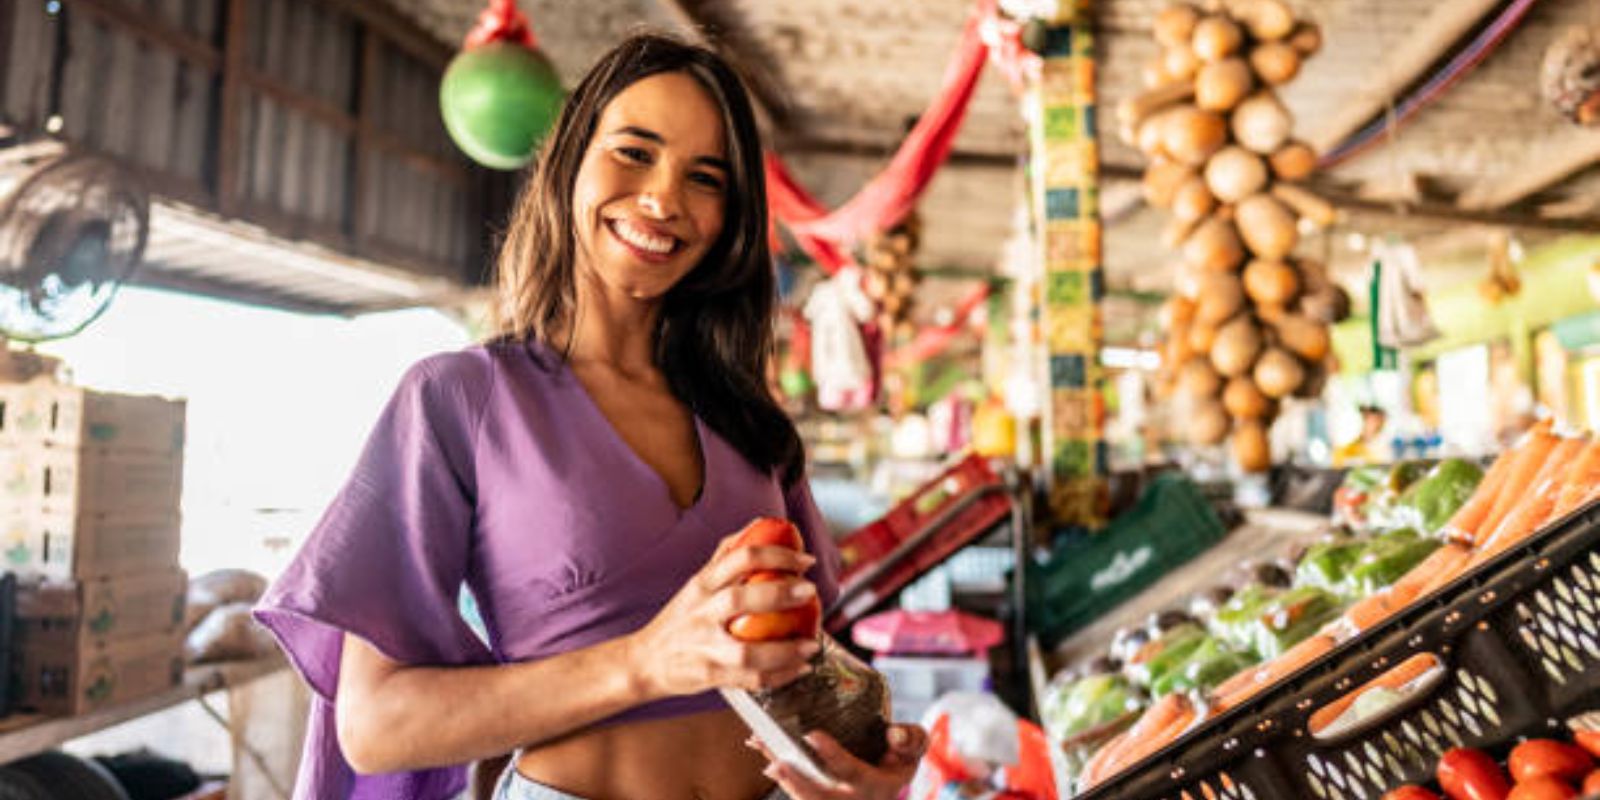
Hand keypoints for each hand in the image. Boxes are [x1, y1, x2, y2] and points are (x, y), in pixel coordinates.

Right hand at [624, 532, 820, 698]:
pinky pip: (749, 679)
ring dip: (784, 649)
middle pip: (740, 599)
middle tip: (810, 591)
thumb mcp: (696, 583)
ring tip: (811, 644)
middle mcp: (701, 613)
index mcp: (701, 585)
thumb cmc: (678, 620)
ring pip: (746, 649)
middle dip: (780, 593)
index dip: (777, 554)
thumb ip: (725, 555)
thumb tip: (759, 524)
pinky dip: (778, 676)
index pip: (740, 558)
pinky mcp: (709, 676)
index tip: (805, 561)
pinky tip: (799, 668)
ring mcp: (704, 647)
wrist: (644, 662)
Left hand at [751, 725, 928, 799]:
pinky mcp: (818, 797)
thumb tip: (893, 733)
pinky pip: (797, 789)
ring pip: (804, 795)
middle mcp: (852, 799)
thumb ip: (911, 739)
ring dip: (782, 775)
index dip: (832, 756)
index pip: (851, 773)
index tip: (812, 735)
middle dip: (796, 781)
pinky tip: (764, 749)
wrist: (887, 783)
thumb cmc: (899, 758)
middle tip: (776, 762)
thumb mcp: (914, 748)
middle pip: (819, 795)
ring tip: (762, 750)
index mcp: (876, 785)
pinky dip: (780, 770)